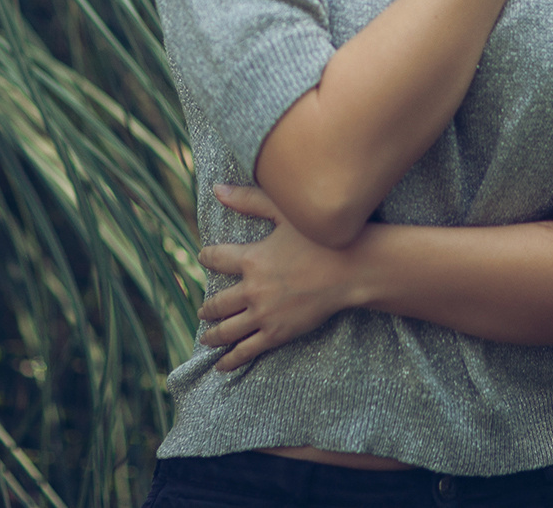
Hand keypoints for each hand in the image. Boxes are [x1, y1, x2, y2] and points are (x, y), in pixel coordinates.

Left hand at [196, 184, 362, 371]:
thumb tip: (217, 190)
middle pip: (217, 303)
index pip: (215, 259)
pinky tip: (222, 364)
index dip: (207, 258)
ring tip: (207, 337)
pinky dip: (231, 358)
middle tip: (202, 311)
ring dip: (213, 334)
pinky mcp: (278, 333)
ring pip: (227, 329)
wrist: (350, 271)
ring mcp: (264, 314)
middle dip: (207, 308)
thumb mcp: (283, 213)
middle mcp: (252, 289)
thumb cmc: (319, 239)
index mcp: (251, 258)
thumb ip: (248, 201)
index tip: (204, 258)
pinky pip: (247, 349)